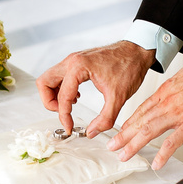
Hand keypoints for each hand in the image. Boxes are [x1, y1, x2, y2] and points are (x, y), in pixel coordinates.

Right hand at [36, 41, 154, 136]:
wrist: (138, 51)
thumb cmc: (129, 67)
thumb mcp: (119, 97)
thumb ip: (105, 118)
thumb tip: (91, 132)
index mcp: (78, 67)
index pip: (62, 97)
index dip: (63, 116)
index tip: (70, 127)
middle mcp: (72, 61)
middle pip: (44, 82)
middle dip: (49, 102)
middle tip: (62, 113)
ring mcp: (73, 60)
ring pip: (49, 78)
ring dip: (53, 95)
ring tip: (68, 107)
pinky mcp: (78, 62)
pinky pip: (60, 76)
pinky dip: (62, 89)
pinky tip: (76, 98)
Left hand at [106, 59, 182, 169]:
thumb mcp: (181, 78)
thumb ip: (172, 91)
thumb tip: (169, 98)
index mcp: (164, 93)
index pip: (142, 110)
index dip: (130, 122)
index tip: (121, 130)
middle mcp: (167, 104)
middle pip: (140, 121)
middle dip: (124, 135)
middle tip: (113, 146)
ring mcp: (177, 115)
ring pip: (149, 131)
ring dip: (134, 145)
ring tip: (124, 155)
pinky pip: (172, 142)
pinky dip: (163, 154)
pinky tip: (157, 163)